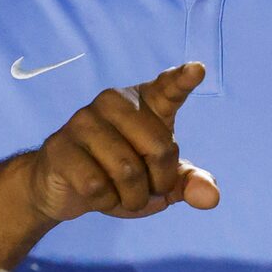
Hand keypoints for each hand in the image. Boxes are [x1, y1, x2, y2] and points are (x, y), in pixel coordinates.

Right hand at [25, 63, 222, 223]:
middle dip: (160, 183)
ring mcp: (83, 120)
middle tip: (147, 190)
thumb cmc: (119, 177)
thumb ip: (188, 182)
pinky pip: (97, 185)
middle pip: (159, 148)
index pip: (168, 88)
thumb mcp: (159, 182)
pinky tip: (98, 195)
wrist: (64, 189)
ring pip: (128, 171)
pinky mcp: (60, 145)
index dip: (183, 80)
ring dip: (133, 198)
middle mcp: (114, 102)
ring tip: (124, 196)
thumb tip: (211, 198)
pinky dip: (106, 202)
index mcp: (144, 102)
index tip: (198, 70)